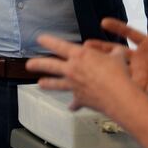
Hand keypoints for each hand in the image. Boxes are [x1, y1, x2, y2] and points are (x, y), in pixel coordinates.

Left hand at [27, 34, 144, 115]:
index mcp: (80, 55)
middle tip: (28, 65)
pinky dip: (73, 105)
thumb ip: (113, 52)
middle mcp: (73, 69)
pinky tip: (71, 107)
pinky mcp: (79, 99)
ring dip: (48, 84)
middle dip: (37, 64)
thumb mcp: (117, 56)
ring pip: (56, 84)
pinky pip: (74, 102)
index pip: (59, 45)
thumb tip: (117, 50)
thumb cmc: (118, 73)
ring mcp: (74, 85)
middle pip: (50, 66)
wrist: (118, 96)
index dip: (48, 41)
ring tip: (40, 83)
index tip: (39, 39)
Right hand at [87, 17, 147, 103]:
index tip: (104, 23)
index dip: (117, 28)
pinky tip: (101, 81)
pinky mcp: (138, 84)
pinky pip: (123, 82)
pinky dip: (113, 82)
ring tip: (88, 63)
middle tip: (87, 46)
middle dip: (103, 48)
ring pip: (116, 67)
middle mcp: (138, 57)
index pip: (129, 34)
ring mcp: (137, 71)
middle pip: (117, 51)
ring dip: (104, 65)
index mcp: (146, 46)